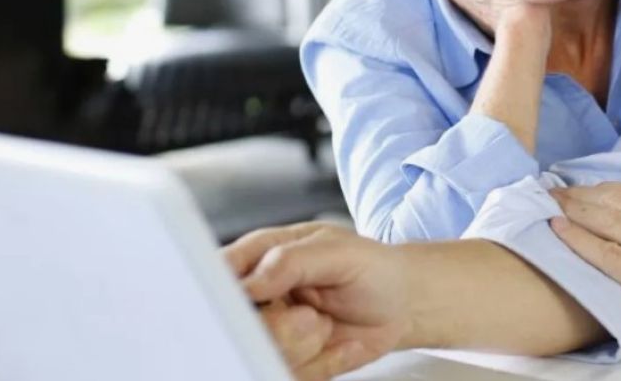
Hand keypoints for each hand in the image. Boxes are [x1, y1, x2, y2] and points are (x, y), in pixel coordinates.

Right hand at [223, 222, 410, 380]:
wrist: (401, 303)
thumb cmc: (371, 268)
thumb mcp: (340, 252)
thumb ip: (292, 261)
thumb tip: (251, 281)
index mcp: (260, 257)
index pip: (219, 274)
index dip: (230, 293)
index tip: (260, 301)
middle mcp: (259, 297)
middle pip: (236, 324)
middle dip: (279, 328)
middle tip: (312, 317)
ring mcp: (272, 332)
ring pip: (262, 354)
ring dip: (305, 347)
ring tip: (326, 324)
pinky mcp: (289, 361)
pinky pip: (292, 375)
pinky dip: (322, 364)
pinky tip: (341, 344)